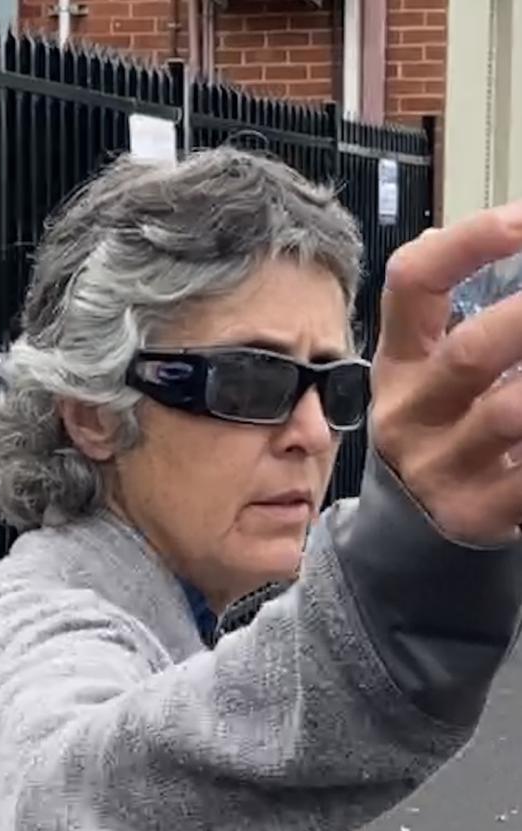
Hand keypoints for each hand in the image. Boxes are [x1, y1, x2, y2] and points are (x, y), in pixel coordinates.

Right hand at [371, 201, 521, 543]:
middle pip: (470, 353)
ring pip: (510, 414)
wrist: (411, 523)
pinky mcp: (476, 512)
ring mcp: (439, 466)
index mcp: (397, 363)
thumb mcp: (423, 370)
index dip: (467, 243)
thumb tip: (515, 230)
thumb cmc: (436, 425)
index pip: (411, 285)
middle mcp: (408, 412)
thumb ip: (456, 311)